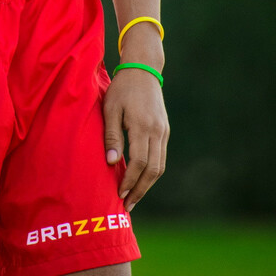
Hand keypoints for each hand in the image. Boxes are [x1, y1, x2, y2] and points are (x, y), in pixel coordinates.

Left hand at [103, 52, 168, 211]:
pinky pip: (161, 157)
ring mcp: (164, 132)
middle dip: (140, 190)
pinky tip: (140, 180)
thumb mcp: (110, 109)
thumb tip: (111, 163)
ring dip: (147, 184)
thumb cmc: (122, 89)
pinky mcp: (165, 131)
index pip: (139, 162)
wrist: (143, 70)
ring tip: (133, 198)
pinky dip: (151, 172)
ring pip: (160, 166)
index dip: (130, 181)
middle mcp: (157, 131)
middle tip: (127, 205)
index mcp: (143, 126)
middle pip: (153, 170)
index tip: (119, 194)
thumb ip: (112, 136)